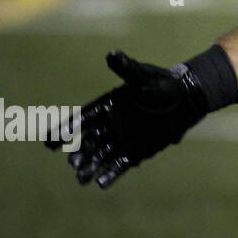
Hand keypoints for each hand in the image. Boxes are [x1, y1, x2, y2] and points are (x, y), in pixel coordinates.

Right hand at [46, 50, 210, 187]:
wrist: (187, 99)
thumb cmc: (163, 84)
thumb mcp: (144, 76)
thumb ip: (126, 69)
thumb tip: (112, 54)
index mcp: (108, 106)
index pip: (83, 118)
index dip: (67, 129)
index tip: (50, 141)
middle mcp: (111, 124)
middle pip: (89, 141)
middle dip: (80, 152)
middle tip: (72, 162)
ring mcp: (122, 139)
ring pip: (101, 156)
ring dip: (91, 166)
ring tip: (81, 178)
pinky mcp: (136, 152)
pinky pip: (120, 165)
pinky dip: (111, 174)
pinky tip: (100, 184)